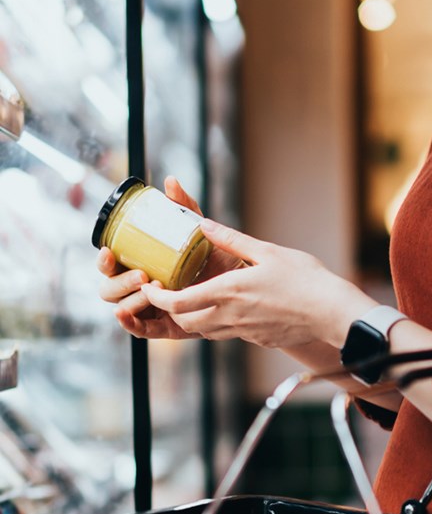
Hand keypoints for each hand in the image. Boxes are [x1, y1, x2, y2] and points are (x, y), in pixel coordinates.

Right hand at [96, 177, 240, 339]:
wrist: (244, 286)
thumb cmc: (218, 258)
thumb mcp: (200, 233)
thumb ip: (185, 209)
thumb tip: (171, 182)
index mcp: (141, 264)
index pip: (112, 264)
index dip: (104, 260)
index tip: (109, 250)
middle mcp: (140, 288)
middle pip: (110, 288)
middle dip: (119, 281)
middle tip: (142, 274)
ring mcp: (151, 309)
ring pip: (124, 307)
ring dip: (131, 299)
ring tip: (150, 289)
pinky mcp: (165, 327)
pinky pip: (141, 330)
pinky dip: (130, 324)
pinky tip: (125, 315)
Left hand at [138, 219, 372, 348]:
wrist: (332, 314)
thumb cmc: (305, 280)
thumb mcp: (266, 251)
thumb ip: (232, 239)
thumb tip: (203, 224)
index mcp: (228, 293)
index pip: (177, 304)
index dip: (156, 298)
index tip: (150, 287)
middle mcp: (231, 317)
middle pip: (185, 322)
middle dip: (171, 310)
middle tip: (168, 293)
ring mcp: (244, 332)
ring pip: (205, 331)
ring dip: (194, 318)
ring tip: (195, 298)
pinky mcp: (258, 339)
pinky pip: (228, 334)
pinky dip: (218, 323)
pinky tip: (230, 308)